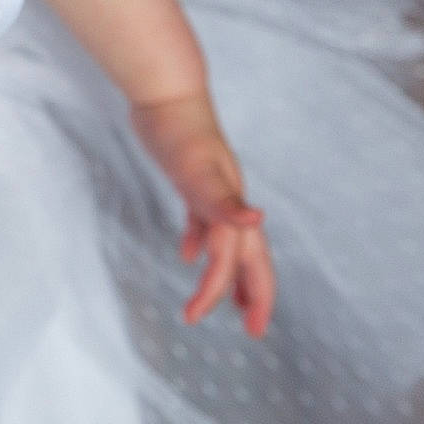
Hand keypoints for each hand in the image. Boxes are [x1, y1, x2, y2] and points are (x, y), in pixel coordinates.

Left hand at [130, 93, 277, 338]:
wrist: (166, 91)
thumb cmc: (179, 130)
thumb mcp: (197, 169)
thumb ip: (223, 200)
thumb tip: (257, 223)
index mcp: (231, 208)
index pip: (239, 262)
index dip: (234, 294)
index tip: (225, 327)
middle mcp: (228, 202)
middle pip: (248, 257)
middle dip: (253, 295)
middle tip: (253, 331)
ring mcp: (212, 190)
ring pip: (227, 243)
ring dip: (228, 273)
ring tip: (226, 301)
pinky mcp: (192, 179)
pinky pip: (201, 219)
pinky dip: (197, 240)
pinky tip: (187, 253)